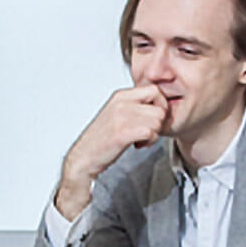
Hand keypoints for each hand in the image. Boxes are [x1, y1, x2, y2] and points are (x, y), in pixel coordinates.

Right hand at [54, 85, 168, 217]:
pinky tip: (138, 145)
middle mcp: (122, 102)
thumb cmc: (102, 138)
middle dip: (158, 123)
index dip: (161, 104)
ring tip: (141, 139)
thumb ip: (134, 105)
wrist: (84, 156)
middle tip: (147, 132)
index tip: (154, 118)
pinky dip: (149, 142)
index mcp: (121, 95)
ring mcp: (122, 117)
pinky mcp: (123, 132)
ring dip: (154, 134)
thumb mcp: (117, 113)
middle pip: (159, 108)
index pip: (154, 90)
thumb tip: (158, 105)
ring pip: (157, 121)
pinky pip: (151, 132)